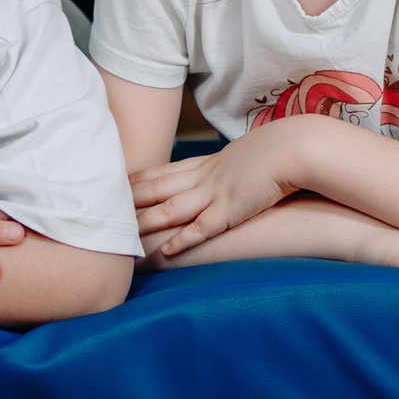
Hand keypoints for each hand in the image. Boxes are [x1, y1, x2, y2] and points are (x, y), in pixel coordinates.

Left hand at [132, 131, 299, 259]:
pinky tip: (165, 251)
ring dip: (144, 222)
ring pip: (170, 209)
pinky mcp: (231, 210)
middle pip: (158, 188)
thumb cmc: (282, 147)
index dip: (140, 177)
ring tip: (120, 232)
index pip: (167, 171)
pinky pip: (201, 228)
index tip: (118, 181)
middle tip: (102, 205)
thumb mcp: (251, 152)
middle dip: (129, 198)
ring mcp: (216, 193)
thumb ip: (237, 163)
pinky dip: (182, 240)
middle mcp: (206, 177)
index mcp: (211, 162)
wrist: (297, 146)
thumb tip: (236, 168)